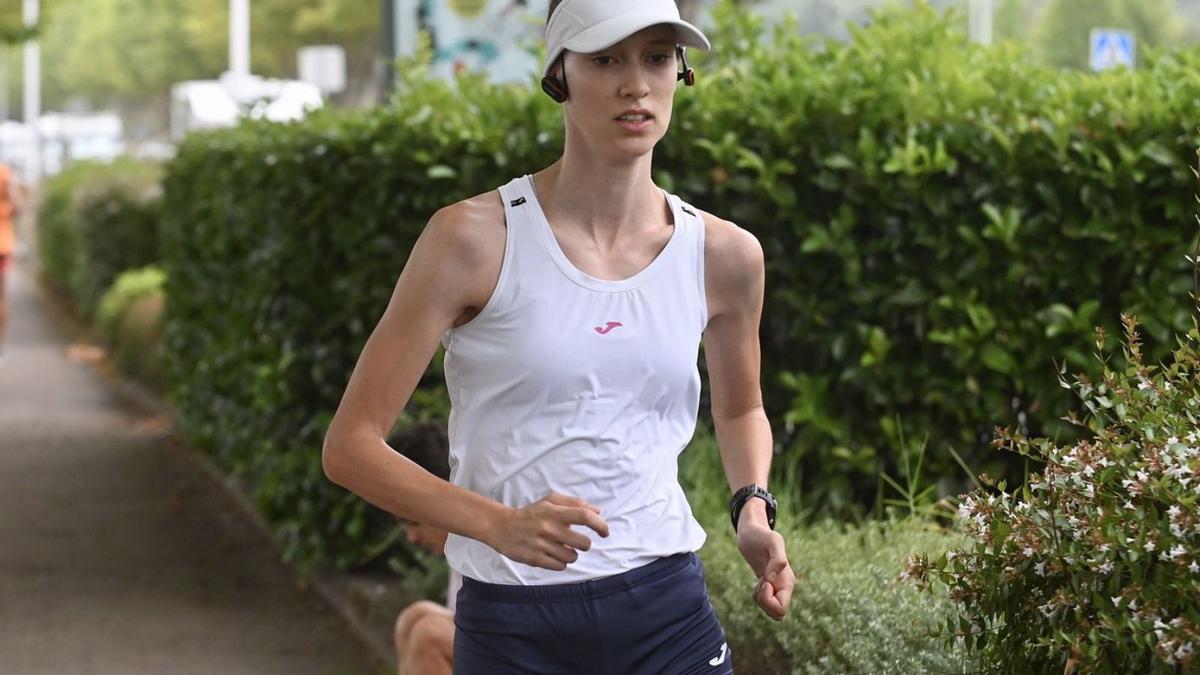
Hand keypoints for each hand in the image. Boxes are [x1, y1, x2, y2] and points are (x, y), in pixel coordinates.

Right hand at [488, 491, 609, 570]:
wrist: (502, 527)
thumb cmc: (531, 513)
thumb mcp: (550, 501)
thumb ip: (574, 503)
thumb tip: (598, 512)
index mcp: (554, 512)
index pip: (585, 516)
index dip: (600, 525)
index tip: (605, 532)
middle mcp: (549, 528)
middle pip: (583, 543)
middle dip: (584, 544)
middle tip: (577, 541)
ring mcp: (542, 545)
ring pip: (572, 557)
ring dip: (571, 554)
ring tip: (561, 548)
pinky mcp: (535, 559)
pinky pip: (560, 566)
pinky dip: (560, 563)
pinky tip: (552, 555)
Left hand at [735, 517, 794, 620]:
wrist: (751, 533)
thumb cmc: (762, 535)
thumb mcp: (772, 540)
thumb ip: (777, 559)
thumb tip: (772, 579)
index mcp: (788, 581)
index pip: (781, 609)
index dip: (769, 601)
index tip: (764, 582)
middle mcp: (784, 587)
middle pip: (778, 615)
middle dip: (764, 603)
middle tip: (760, 584)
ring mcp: (777, 588)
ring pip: (771, 611)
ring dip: (761, 600)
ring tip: (760, 581)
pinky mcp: (769, 587)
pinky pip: (765, 603)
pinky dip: (758, 596)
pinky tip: (759, 582)